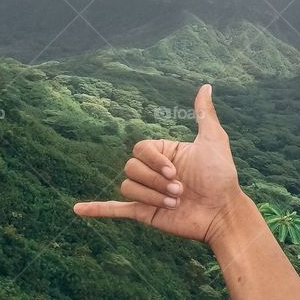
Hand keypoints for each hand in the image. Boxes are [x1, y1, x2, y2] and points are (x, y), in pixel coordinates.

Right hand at [74, 84, 247, 244]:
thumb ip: (204, 115)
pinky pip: (114, 209)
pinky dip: (96, 209)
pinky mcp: (143, 213)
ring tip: (174, 203)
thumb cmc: (221, 176)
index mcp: (163, 154)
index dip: (153, 160)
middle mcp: (152, 172)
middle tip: (179, 191)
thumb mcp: (213, 140)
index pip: (140, 150)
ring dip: (151, 196)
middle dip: (155, 181)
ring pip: (128, 187)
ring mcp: (146, 193)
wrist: (222, 212)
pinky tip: (78, 209)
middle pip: (131, 168)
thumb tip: (205, 86)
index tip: (175, 171)